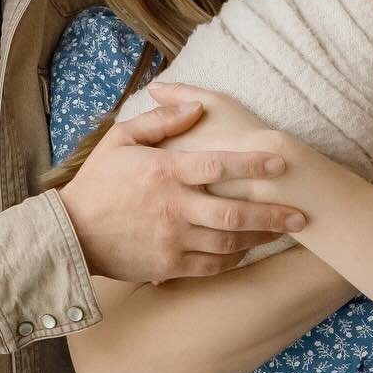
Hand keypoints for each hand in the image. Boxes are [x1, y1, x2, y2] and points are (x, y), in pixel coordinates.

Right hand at [59, 96, 307, 281]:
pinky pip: (211, 265)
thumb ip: (160, 122)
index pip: (218, 165)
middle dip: (272, 213)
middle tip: (302, 213)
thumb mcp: (120, 140)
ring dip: (260, 238)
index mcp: (163, 173)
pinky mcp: (168, 266)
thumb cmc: (96, 181)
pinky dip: (234, 258)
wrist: (70, 233)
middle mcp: (173, 208)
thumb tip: (195, 107)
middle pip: (234, 213)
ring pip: (228, 243)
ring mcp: (172, 240)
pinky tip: (248, 249)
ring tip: (283, 231)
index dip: (253, 163)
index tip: (281, 160)